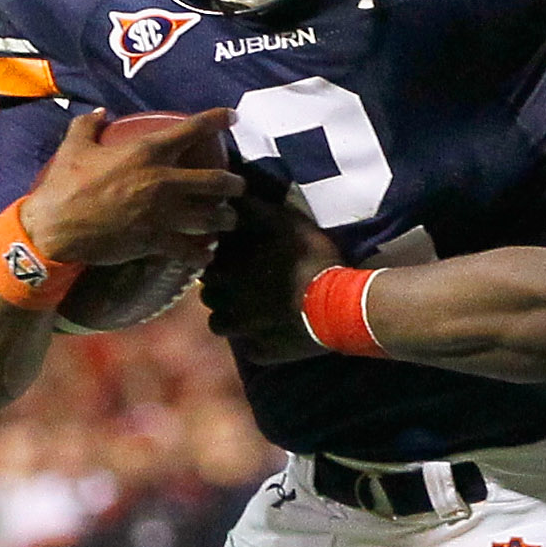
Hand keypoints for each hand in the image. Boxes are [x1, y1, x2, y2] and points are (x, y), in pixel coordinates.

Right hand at [20, 109, 241, 266]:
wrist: (55, 228)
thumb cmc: (64, 184)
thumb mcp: (74, 146)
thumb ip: (89, 125)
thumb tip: (101, 112)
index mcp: (147, 152)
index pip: (191, 130)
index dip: (216, 120)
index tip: (233, 116)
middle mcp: (164, 181)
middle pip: (217, 182)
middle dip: (235, 184)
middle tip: (238, 186)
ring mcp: (164, 213)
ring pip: (212, 218)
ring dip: (225, 219)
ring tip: (228, 220)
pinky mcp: (158, 241)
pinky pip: (191, 250)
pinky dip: (202, 254)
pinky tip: (206, 255)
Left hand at [201, 187, 342, 363]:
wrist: (340, 304)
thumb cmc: (311, 259)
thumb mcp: (285, 222)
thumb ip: (254, 209)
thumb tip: (231, 194)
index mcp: (226, 269)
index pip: (206, 265)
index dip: (218, 262)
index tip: (231, 260)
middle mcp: (226, 300)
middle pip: (209, 295)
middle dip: (220, 290)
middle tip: (243, 286)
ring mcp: (242, 330)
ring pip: (220, 324)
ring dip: (232, 318)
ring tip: (253, 312)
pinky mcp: (261, 352)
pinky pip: (250, 349)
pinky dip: (257, 343)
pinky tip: (273, 334)